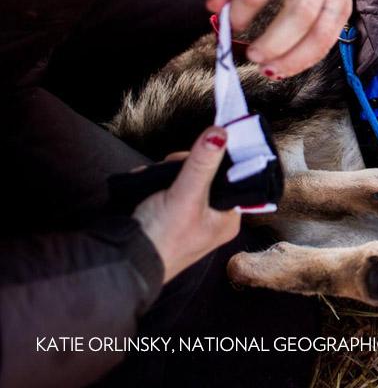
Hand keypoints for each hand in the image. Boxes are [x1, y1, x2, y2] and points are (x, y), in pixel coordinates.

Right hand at [134, 127, 241, 283]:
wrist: (124, 264)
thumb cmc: (161, 238)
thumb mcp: (186, 196)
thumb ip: (202, 164)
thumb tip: (220, 133)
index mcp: (228, 219)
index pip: (232, 178)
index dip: (215, 161)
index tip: (199, 152)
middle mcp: (213, 220)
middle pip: (207, 176)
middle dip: (183, 167)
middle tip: (170, 171)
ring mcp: (190, 219)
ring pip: (185, 180)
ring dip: (166, 174)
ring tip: (153, 178)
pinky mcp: (169, 217)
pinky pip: (168, 190)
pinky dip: (156, 183)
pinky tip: (146, 182)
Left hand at [207, 0, 351, 77]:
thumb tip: (215, 10)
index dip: (243, 10)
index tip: (230, 25)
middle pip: (300, 14)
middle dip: (274, 41)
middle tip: (252, 56)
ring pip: (321, 33)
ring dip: (294, 58)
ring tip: (269, 70)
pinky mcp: (345, 8)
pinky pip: (329, 40)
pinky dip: (308, 59)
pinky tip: (286, 67)